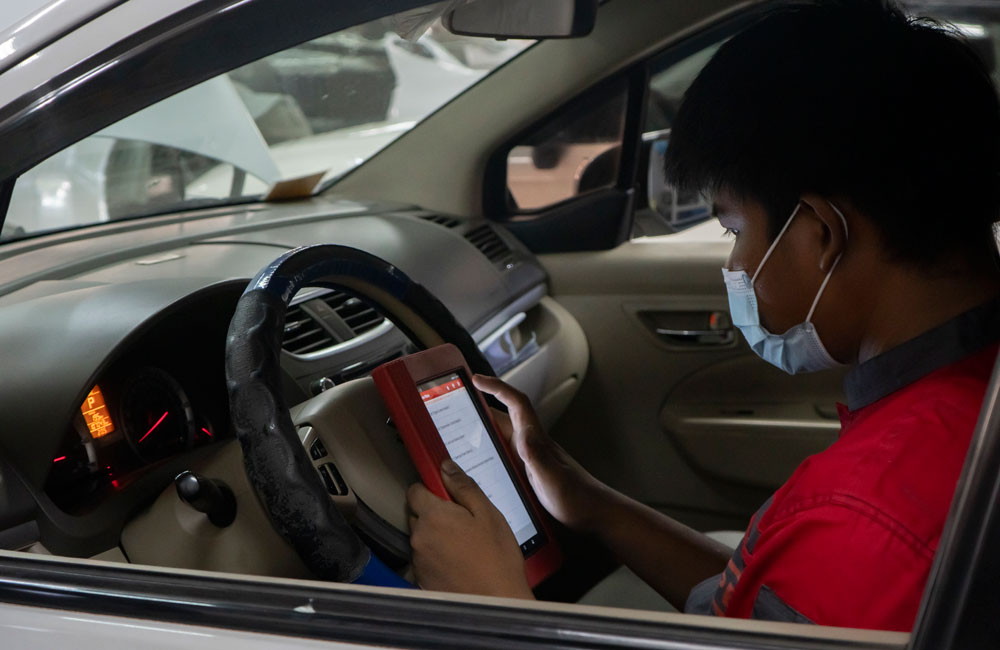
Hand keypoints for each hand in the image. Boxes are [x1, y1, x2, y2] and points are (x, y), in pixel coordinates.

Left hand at [407, 459, 533, 598]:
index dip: (430, 489)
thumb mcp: (487, 513)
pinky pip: (424, 558)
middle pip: (417, 514)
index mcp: (433, 516)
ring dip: (435, 536)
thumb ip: (463, 487)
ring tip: (463, 546)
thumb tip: (445, 466)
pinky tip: (458, 563)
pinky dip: (436, 557)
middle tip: (462, 522)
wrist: (495, 604)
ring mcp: (417, 559)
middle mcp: (418, 536)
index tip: (447, 495)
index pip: (414, 490)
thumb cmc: (496, 557)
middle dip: (434, 513)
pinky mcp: (420, 578)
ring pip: (421, 537)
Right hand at [472, 374, 611, 532]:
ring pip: (503, 435)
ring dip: (483, 429)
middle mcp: (532, 444)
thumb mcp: (553, 478)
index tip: (477, 379)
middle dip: (481, 407)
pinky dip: (490, 450)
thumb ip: (537, 457)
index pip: (516, 403)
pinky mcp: (529, 471)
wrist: (593, 513)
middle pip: (503, 417)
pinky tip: (481, 460)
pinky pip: (505, 453)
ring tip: (461, 431)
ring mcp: (530, 457)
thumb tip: (523, 434)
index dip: (496, 387)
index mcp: (535, 440)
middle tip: (458, 405)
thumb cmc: (577, 497)